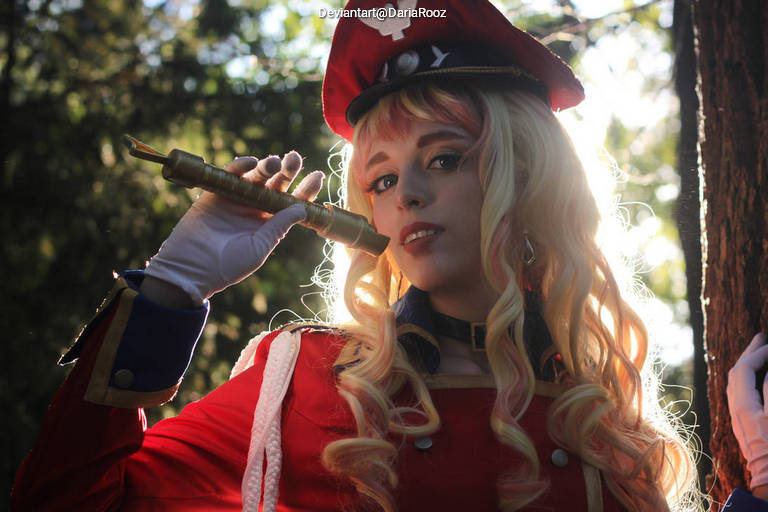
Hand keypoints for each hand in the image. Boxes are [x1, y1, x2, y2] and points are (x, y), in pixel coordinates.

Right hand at [143, 151, 323, 304]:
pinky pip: (230, 175)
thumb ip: (278, 226)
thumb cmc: (227, 266)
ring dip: (266, 166)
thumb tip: (302, 207)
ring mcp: (236, 199)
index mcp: (270, 223)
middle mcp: (256, 208)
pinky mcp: (215, 193)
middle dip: (288, 170)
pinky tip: (250, 162)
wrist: (190, 269)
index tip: (318, 176)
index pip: (292, 202)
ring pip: (256, 176)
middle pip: (276, 184)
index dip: (306, 190)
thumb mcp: (259, 247)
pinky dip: (240, 166)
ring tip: (273, 162)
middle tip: (295, 158)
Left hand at [727, 332, 767, 488]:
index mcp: (744, 407)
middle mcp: (736, 411)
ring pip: (736, 384)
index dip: (758, 353)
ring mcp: (738, 419)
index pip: (743, 370)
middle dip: (749, 354)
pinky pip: (740, 395)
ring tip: (760, 353)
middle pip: (736, 374)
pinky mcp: (744, 426)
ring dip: (747, 365)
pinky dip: (748, 380)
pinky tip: (756, 378)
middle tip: (762, 337)